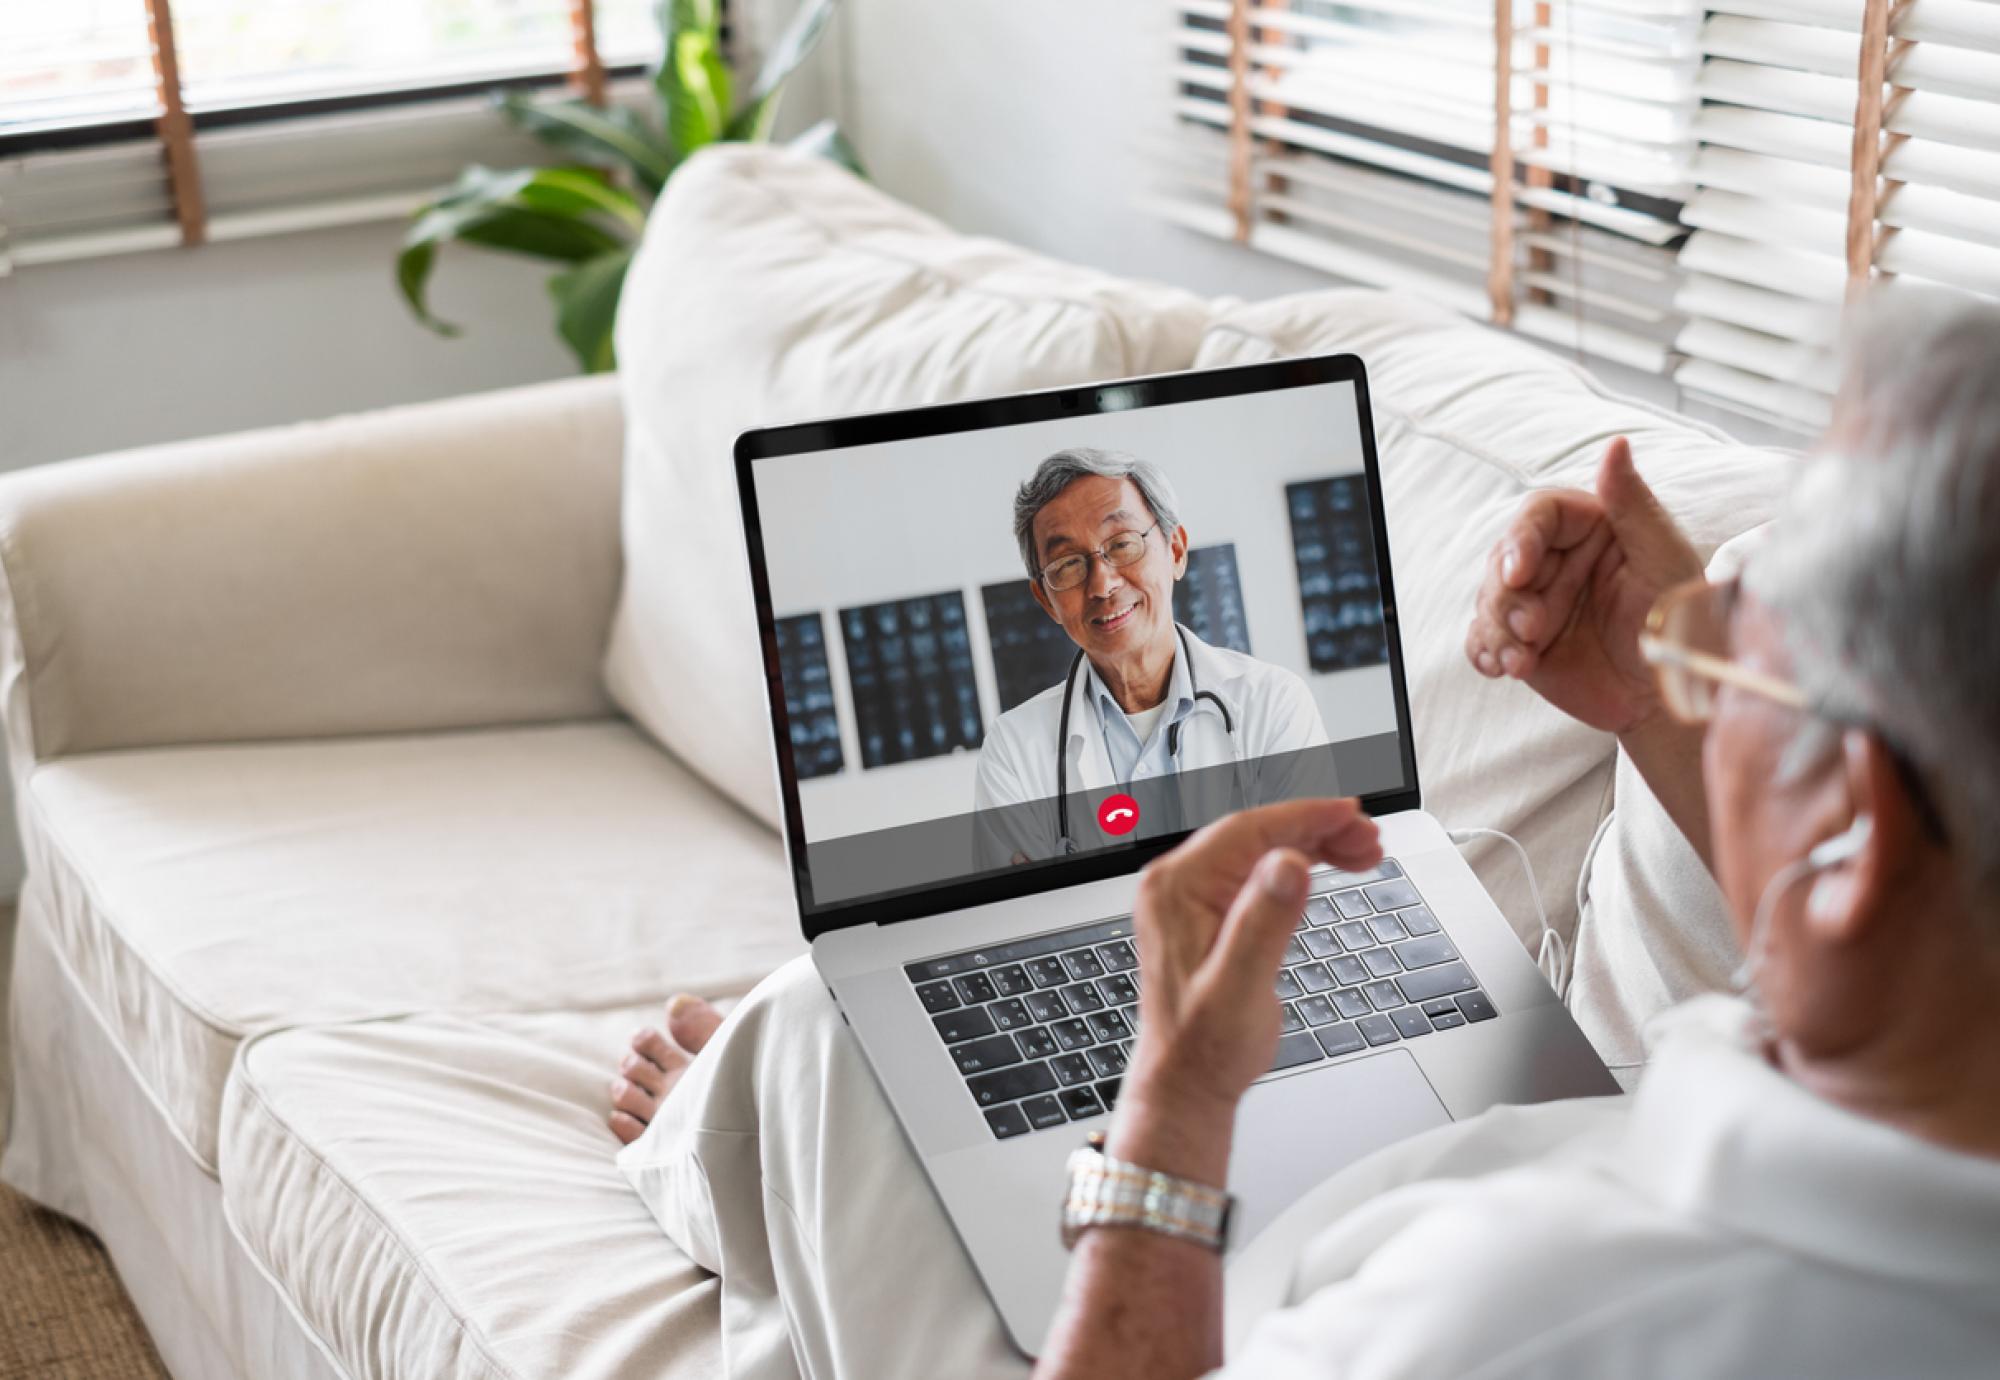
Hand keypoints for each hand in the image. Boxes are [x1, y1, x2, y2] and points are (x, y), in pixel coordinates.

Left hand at [1115, 799, 1381, 1179]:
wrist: (1187, 1082)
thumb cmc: (1205, 1046)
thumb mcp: (1240, 987)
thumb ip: (1263, 923)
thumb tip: (1288, 865)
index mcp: (1176, 889)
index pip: (1248, 829)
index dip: (1305, 817)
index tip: (1351, 813)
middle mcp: (1178, 885)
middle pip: (1257, 834)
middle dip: (1318, 829)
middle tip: (1370, 839)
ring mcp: (1191, 898)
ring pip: (1261, 850)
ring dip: (1313, 845)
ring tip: (1364, 852)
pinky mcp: (1209, 913)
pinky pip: (1256, 873)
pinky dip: (1297, 866)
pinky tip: (1328, 868)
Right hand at [1464, 437, 1703, 734]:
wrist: (1671, 693)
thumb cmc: (1679, 620)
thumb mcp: (1663, 557)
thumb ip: (1632, 503)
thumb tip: (1616, 444)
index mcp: (1589, 530)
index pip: (1538, 515)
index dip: (1521, 539)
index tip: (1519, 571)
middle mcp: (1557, 562)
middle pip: (1503, 559)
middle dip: (1507, 597)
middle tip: (1531, 628)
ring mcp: (1536, 603)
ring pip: (1488, 600)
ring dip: (1497, 629)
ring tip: (1522, 660)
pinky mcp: (1523, 643)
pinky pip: (1483, 638)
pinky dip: (1485, 651)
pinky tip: (1501, 667)